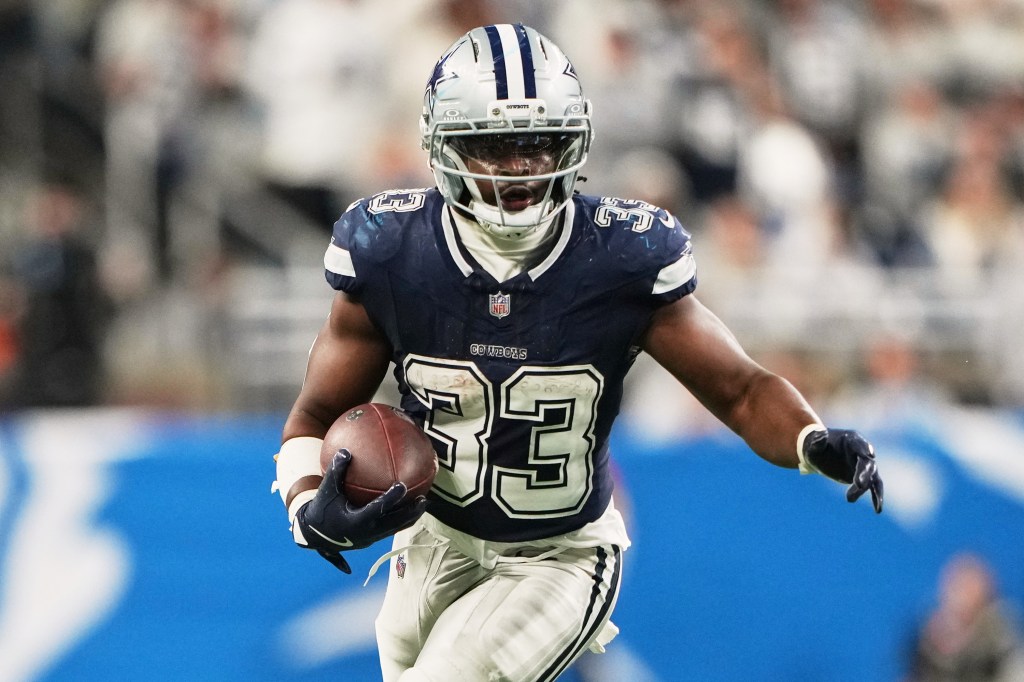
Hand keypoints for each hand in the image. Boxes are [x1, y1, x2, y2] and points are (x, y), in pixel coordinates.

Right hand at [294, 449, 426, 572]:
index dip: (390, 498)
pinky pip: (392, 528)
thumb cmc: (322, 509)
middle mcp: (366, 532)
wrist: (317, 535)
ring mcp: (371, 538)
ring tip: (423, 503)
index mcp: (355, 521)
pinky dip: (403, 518)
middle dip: (410, 512)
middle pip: (394, 523)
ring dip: (411, 517)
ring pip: (396, 528)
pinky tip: (410, 505)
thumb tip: (346, 450)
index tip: (402, 485)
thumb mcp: (326, 490)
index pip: (377, 509)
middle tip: (423, 498)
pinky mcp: (373, 539)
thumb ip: (336, 471)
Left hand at [802, 429, 883, 512]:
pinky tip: (878, 509)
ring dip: (871, 490)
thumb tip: (822, 434)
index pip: (861, 445)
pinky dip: (876, 497)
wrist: (819, 452)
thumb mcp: (813, 443)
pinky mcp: (862, 477)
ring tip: (854, 499)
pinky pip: (873, 487)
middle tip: (859, 485)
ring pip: (872, 478)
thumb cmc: (816, 445)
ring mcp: (863, 465)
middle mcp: (862, 452)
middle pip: (868, 464)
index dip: (865, 449)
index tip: (869, 455)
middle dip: (864, 474)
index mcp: (852, 440)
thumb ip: (818, 440)